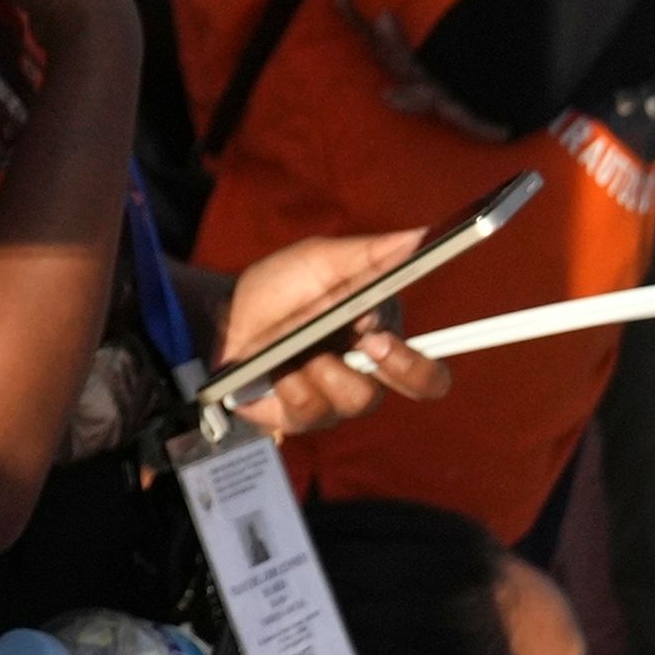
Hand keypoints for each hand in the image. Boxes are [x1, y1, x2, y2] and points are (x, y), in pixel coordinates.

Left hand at [200, 230, 447, 437]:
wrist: (223, 316)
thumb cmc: (279, 288)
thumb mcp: (319, 260)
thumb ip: (368, 254)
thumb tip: (419, 238)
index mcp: (383, 335)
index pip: (431, 364)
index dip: (419, 355)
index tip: (381, 330)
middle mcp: (370, 372)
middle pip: (419, 387)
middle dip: (399, 364)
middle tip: (366, 342)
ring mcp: (338, 398)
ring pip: (360, 398)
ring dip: (326, 366)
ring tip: (296, 346)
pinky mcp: (304, 417)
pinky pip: (311, 409)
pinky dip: (291, 380)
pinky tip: (274, 365)